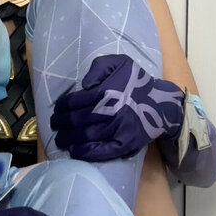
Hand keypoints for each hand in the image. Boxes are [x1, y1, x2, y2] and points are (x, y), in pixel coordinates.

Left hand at [50, 53, 184, 161]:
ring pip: (85, 136)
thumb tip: (84, 85)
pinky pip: (101, 151)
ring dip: (68, 138)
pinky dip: (85, 152)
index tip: (56, 110)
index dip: (62, 107)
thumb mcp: (120, 62)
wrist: (161, 104)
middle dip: (61, 123)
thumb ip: (99, 67)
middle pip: (76, 120)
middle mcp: (109, 111)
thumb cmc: (137, 82)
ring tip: (59, 139)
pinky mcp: (124, 144)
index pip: (75, 101)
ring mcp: (117, 130)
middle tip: (54, 125)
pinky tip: (74, 151)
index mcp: (106, 91)